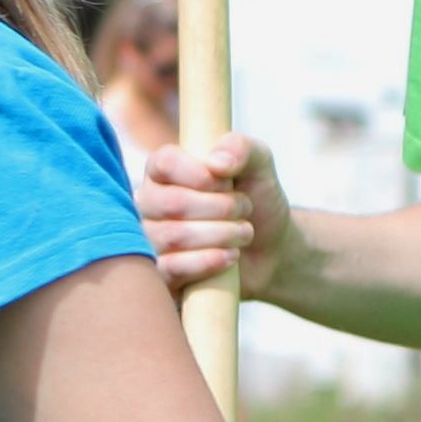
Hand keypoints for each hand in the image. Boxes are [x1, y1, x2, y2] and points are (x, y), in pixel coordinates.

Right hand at [136, 132, 278, 299]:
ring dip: (221, 234)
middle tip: (245, 209)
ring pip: (173, 237)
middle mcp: (149, 202)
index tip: (226, 181)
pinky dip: (207, 262)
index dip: (199, 174)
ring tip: (244, 232)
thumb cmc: (257, 200)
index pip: (164, 162)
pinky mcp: (160, 273)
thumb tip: (218, 162)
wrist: (271, 249)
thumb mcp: (260, 166)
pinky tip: (230, 256)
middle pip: (173, 203)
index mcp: (164, 169)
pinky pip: (170, 269)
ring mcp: (150, 238)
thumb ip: (243, 148)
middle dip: (221, 207)